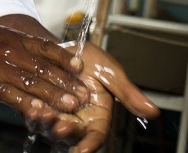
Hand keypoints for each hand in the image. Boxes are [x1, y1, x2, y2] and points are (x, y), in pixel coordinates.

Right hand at [0, 21, 89, 118]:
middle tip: (85, 95)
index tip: (82, 70)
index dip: (66, 59)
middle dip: (67, 83)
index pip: (47, 48)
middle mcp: (10, 50)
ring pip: (33, 82)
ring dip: (55, 95)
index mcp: (14, 38)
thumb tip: (33, 59)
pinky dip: (28, 103)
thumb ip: (15, 47)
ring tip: (72, 106)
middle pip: (45, 68)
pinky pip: (11, 94)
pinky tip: (40, 111)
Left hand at [25, 42, 159, 152]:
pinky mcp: (40, 109)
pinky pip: (35, 118)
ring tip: (43, 113)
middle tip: (60, 126)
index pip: (95, 137)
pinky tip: (33, 106)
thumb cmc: (89, 59)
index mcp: (97, 117)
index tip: (83, 150)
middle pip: (72, 136)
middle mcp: (77, 121)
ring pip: (51, 130)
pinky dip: (33, 114)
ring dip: (46, 125)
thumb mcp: (111, 73)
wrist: (64, 46)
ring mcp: (57, 117)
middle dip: (65, 133)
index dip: (89, 145)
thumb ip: (128, 94)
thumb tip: (154, 112)